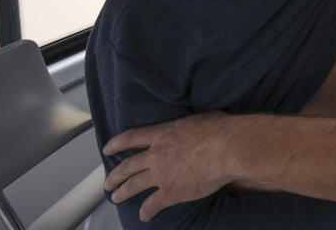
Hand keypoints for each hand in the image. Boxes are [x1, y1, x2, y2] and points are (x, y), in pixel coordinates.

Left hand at [102, 111, 234, 221]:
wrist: (228, 148)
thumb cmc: (220, 129)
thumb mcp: (198, 119)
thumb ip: (188, 125)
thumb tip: (195, 124)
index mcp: (162, 134)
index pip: (131, 138)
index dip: (116, 144)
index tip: (107, 149)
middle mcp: (156, 154)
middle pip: (127, 166)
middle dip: (115, 176)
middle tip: (108, 183)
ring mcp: (161, 174)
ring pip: (133, 185)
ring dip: (122, 193)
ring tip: (116, 198)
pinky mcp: (171, 192)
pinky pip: (152, 204)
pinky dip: (146, 212)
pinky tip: (144, 216)